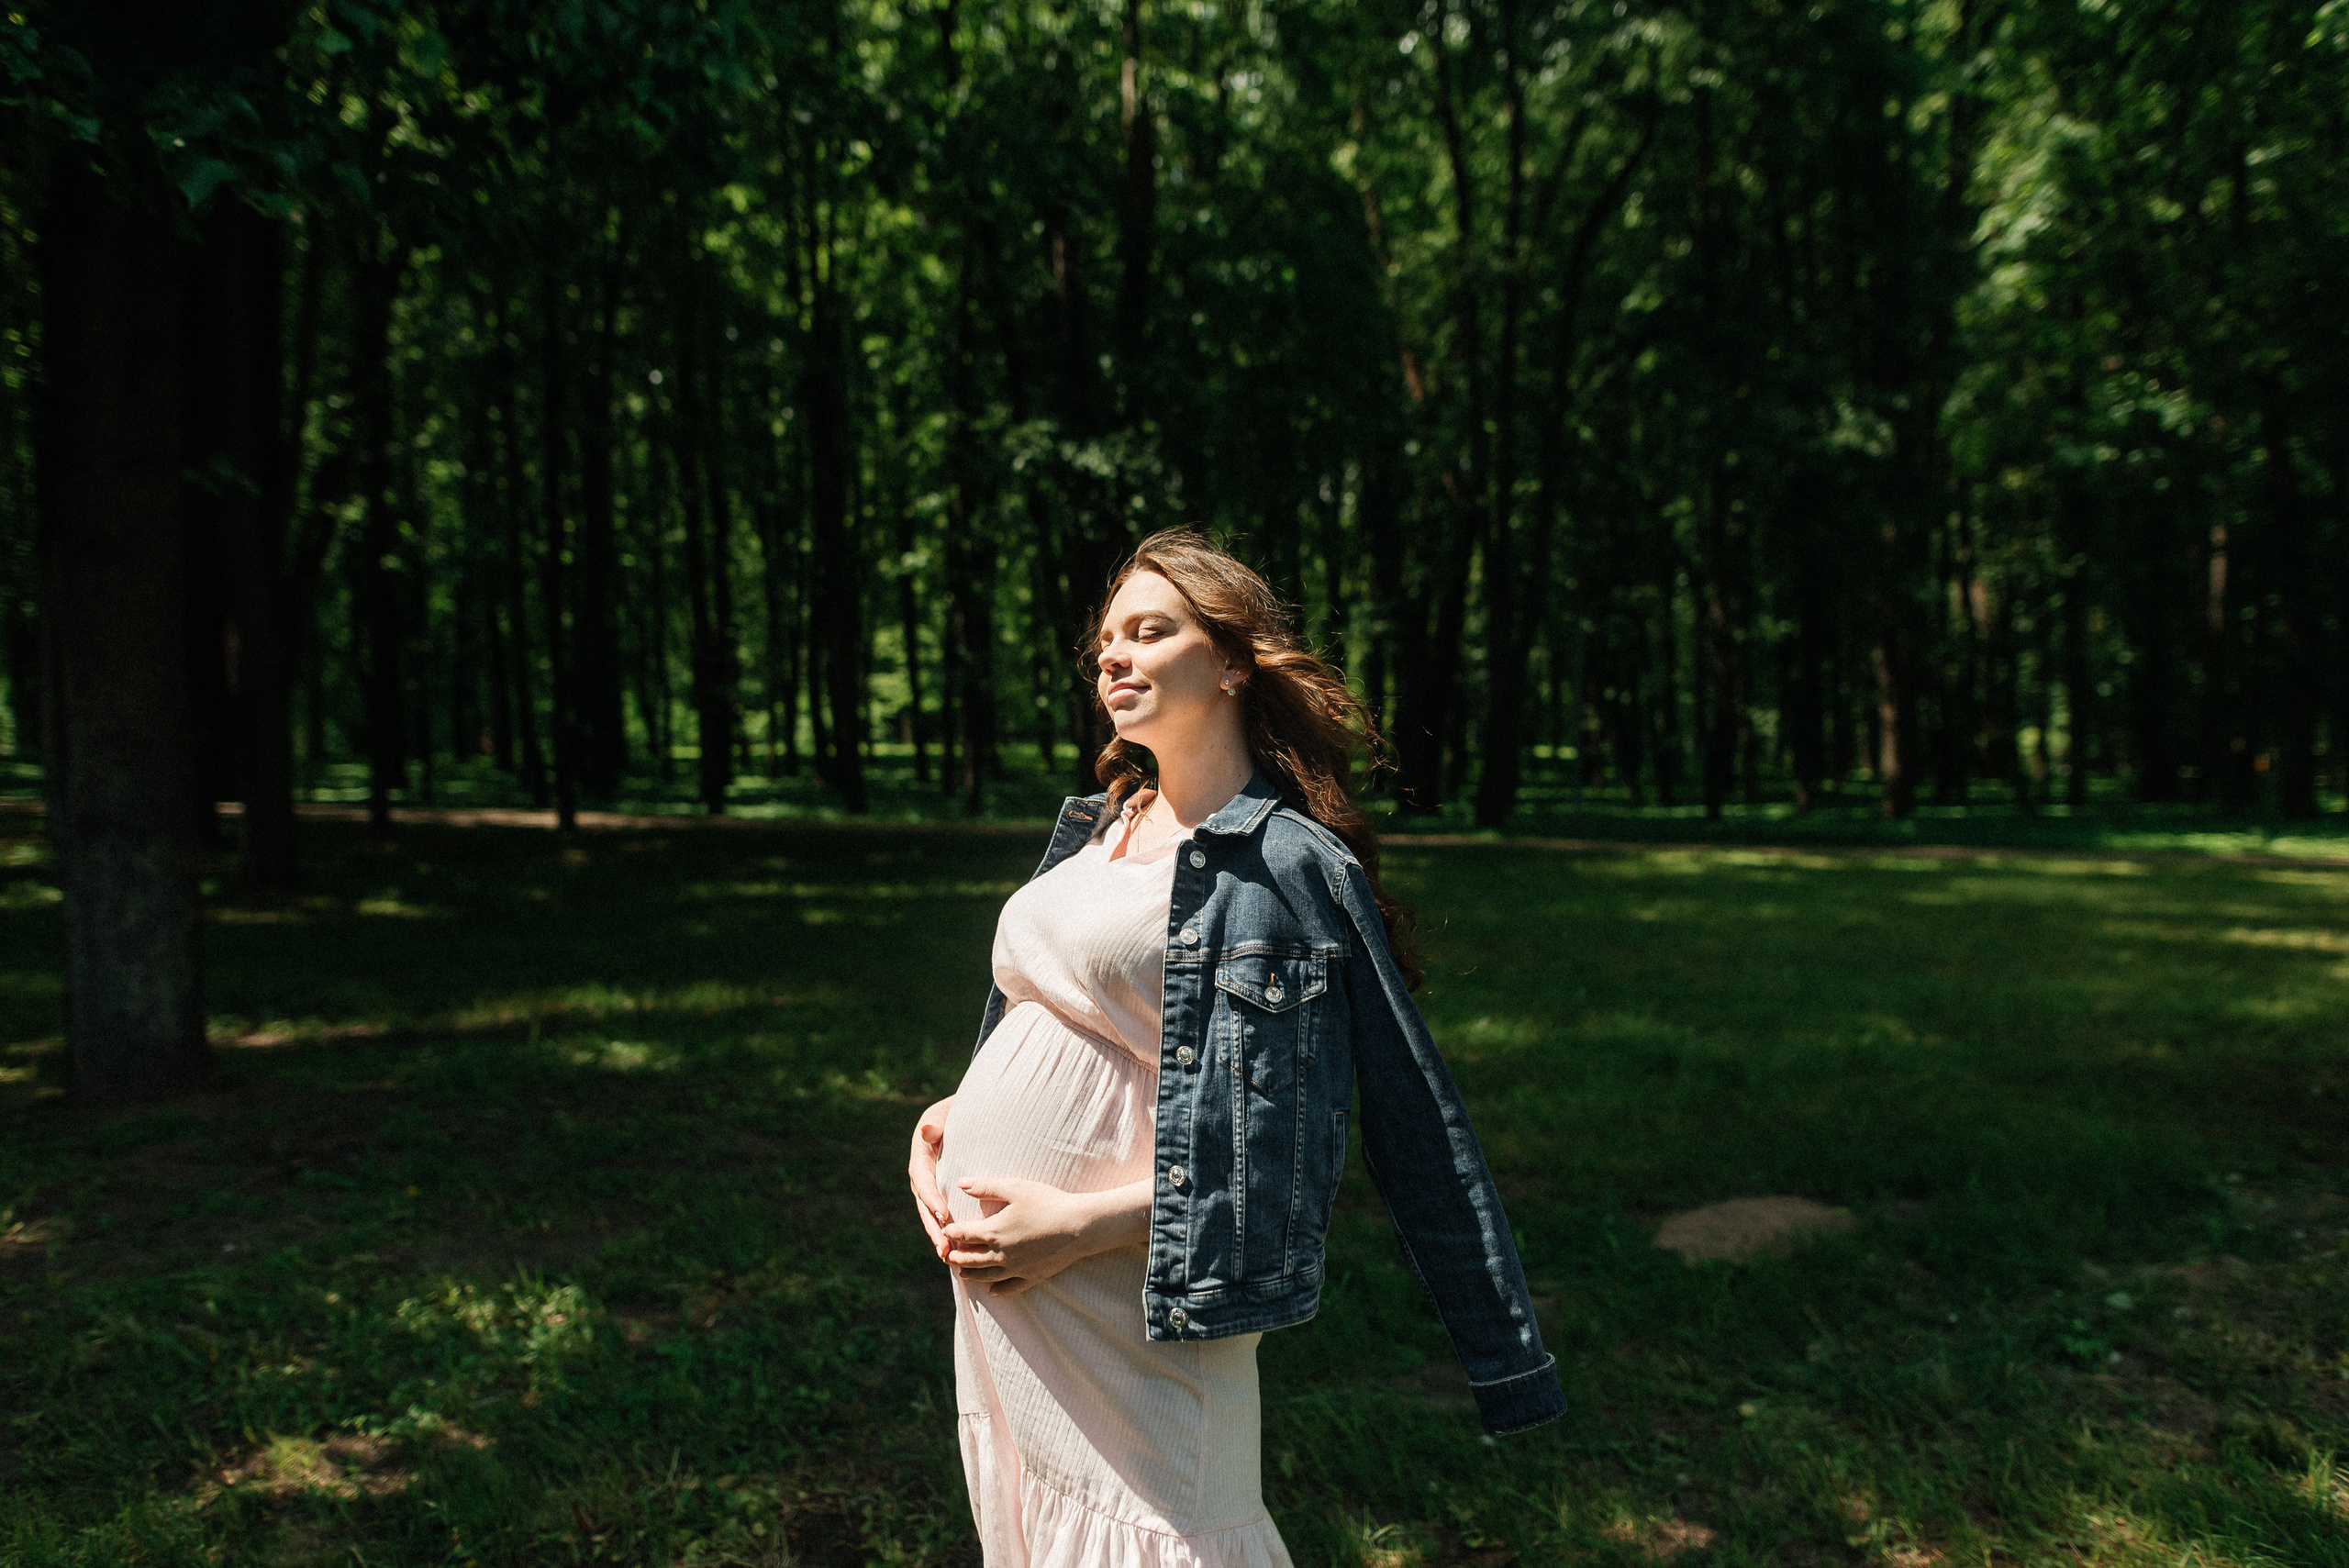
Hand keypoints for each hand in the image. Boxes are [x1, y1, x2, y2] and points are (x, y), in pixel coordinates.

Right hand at [908, 1097, 954, 1258]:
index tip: (942, 1215)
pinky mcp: (942, 1195)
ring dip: (939, 1237)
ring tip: (949, 1257)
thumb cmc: (956, 1113)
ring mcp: (931, 1188)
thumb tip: (927, 1130)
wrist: (961, 1117)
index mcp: (921, 1158)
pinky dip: (948, 1233)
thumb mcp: (945, 1113)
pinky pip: (942, 1216)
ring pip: (932, 1216)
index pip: (923, 1181)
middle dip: (934, 1228)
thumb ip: (936, 1124)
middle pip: (925, 1206)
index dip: (931, 1198)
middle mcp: (922, 1176)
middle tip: (944, 1248)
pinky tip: (958, 1252)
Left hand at [943, 1175, 1150, 1296]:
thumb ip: (986, 1187)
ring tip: (962, 1273)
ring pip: (985, 1276)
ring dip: (970, 1275)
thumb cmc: (1047, 1202)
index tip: (946, 1230)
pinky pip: (1009, 1288)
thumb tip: (960, 1183)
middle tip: (947, 1255)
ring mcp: (1015, 1268)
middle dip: (956, 1257)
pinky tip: (992, 1292)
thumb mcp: (1015, 1188)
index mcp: (993, 1231)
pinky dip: (998, 1291)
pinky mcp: (1031, 1277)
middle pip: (969, 1260)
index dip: (951, 1232)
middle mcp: (1000, 1254)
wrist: (1079, 1226)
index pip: (963, 1235)